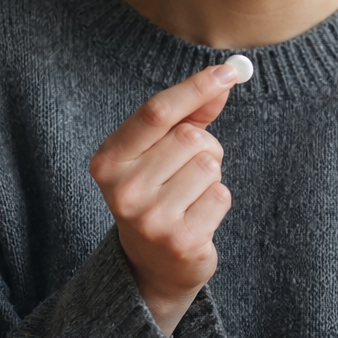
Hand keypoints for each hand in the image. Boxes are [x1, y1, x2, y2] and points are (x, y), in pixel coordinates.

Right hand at [89, 63, 239, 333]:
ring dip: (211, 176)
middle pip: (189, 137)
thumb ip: (189, 115)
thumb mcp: (161, 152)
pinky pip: (220, 195)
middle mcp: (122, 189)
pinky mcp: (179, 241)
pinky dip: (218, 201)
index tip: (229, 71)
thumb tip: (224, 79)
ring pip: (208, 165)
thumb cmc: (160, 194)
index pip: (156, 112)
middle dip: (204, 147)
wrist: (153, 265)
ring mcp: (149, 218)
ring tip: (191, 196)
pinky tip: (198, 218)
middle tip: (189, 172)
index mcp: (108, 160)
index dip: (195, 87)